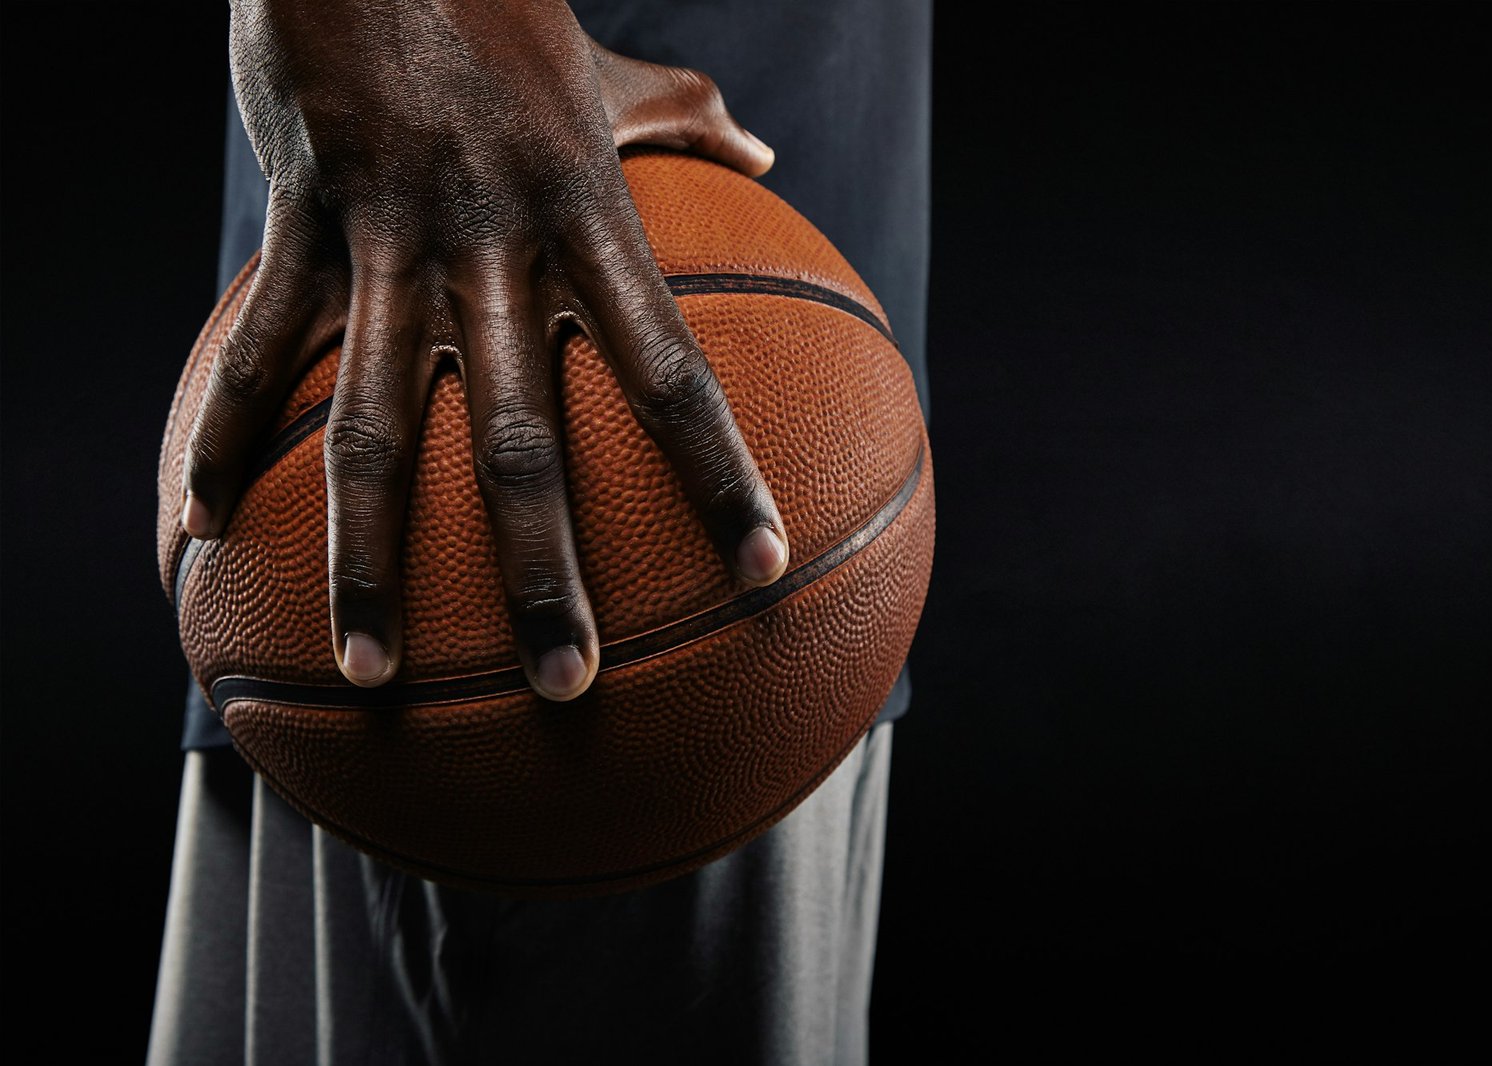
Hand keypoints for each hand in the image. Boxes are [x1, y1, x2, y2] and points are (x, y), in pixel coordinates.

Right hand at [182, 0, 789, 699]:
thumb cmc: (500, 8)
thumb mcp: (613, 73)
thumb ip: (693, 126)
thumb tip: (771, 164)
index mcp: (591, 222)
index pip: (674, 373)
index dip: (722, 475)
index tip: (764, 569)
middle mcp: (500, 249)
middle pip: (526, 439)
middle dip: (545, 572)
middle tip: (570, 686)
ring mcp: (394, 241)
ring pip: (381, 426)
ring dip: (373, 558)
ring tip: (373, 666)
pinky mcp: (303, 222)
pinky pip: (260, 349)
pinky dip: (229, 438)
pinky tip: (200, 527)